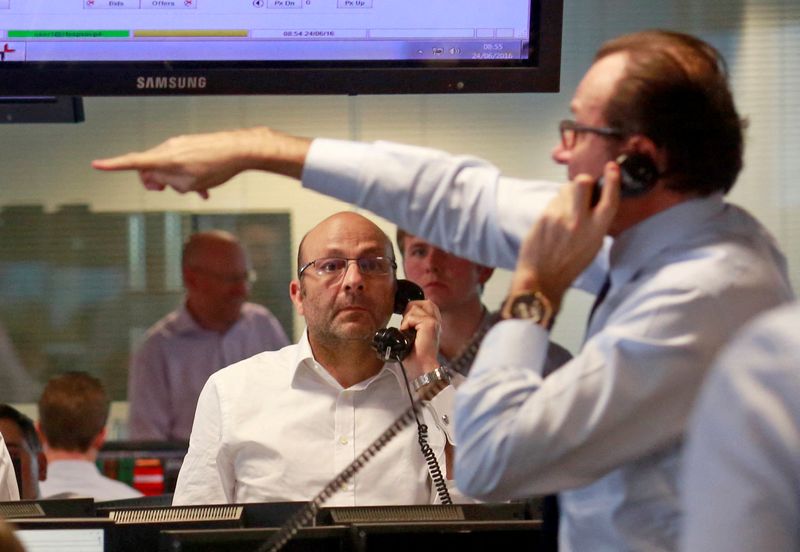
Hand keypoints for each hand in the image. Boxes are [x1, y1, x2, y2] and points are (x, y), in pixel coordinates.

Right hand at [92, 126, 310, 197]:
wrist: (240, 149)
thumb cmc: (218, 165)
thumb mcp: (189, 183)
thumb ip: (169, 182)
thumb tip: (159, 178)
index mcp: (165, 157)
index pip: (133, 161)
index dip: (113, 165)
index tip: (96, 165)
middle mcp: (169, 147)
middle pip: (151, 167)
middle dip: (158, 182)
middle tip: (171, 190)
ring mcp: (180, 145)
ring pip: (169, 167)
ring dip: (179, 183)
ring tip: (199, 192)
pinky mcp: (192, 146)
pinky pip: (183, 164)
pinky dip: (190, 178)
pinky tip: (205, 190)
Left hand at [399, 299, 440, 379]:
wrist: (421, 366)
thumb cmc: (416, 354)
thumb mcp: (414, 334)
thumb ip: (413, 322)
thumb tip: (404, 313)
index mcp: (434, 321)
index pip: (423, 303)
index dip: (413, 309)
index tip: (408, 323)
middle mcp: (436, 319)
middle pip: (419, 302)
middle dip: (409, 311)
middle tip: (407, 326)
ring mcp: (434, 321)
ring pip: (414, 307)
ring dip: (406, 320)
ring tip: (408, 332)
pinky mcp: (430, 324)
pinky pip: (411, 317)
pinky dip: (405, 325)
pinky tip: (408, 334)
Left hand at [511, 161, 620, 311]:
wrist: (542, 278)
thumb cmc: (569, 265)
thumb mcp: (593, 246)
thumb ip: (597, 223)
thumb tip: (595, 202)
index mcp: (597, 231)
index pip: (609, 200)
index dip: (613, 181)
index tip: (611, 167)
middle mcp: (580, 221)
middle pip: (582, 182)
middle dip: (582, 182)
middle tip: (580, 192)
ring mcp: (560, 217)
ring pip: (564, 190)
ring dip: (566, 195)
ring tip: (564, 212)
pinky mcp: (544, 217)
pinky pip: (552, 202)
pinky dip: (554, 207)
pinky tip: (552, 223)